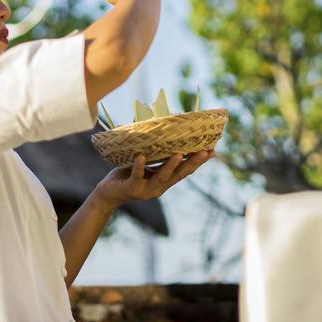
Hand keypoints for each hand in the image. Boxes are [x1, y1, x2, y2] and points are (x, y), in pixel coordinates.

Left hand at [92, 151, 213, 208]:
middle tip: (206, 152)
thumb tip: (167, 129)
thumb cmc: (128, 173)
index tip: (213, 151)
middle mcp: (159, 187)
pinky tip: (142, 157)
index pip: (185, 171)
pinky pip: (137, 176)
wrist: (108, 193)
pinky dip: (140, 166)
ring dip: (171, 166)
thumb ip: (157, 154)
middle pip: (179, 175)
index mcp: (165, 180)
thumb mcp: (147, 164)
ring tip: (179, 154)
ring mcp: (146, 189)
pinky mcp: (132, 188)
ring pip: (162, 177)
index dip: (199, 162)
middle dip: (193, 163)